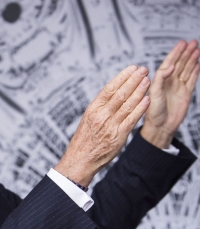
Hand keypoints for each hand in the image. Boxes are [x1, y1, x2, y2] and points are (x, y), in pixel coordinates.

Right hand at [55, 65, 149, 186]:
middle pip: (120, 93)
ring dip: (139, 91)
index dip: (122, 77)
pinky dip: (140, 109)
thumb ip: (101, 107)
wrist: (80, 160)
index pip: (109, 88)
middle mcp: (101, 115)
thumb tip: (114, 94)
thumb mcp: (88, 119)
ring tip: (147, 81)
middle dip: (133, 80)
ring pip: (127, 104)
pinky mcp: (118, 136)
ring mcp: (110, 126)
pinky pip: (131, 120)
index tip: (132, 68)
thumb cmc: (85, 140)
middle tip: (143, 70)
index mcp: (93, 109)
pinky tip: (147, 100)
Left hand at [141, 39, 199, 148]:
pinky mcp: (185, 94)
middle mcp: (169, 82)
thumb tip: (170, 65)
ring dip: (191, 59)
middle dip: (186, 53)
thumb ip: (161, 78)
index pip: (169, 62)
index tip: (182, 43)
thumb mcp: (154, 93)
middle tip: (193, 42)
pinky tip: (198, 64)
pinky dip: (195, 72)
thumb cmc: (153, 112)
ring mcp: (178, 87)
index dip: (176, 52)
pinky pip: (191, 80)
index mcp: (160, 80)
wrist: (161, 126)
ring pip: (186, 69)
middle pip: (180, 63)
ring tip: (197, 49)